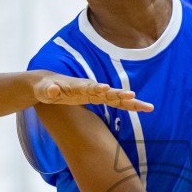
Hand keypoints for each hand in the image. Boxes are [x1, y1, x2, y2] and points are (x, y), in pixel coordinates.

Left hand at [34, 73, 153, 112]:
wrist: (48, 83)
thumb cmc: (45, 87)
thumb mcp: (43, 89)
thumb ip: (48, 90)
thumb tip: (50, 90)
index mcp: (78, 85)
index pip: (90, 88)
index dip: (99, 89)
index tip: (108, 90)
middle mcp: (91, 87)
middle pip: (109, 92)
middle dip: (122, 95)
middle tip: (134, 97)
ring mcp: (96, 92)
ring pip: (117, 98)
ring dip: (131, 102)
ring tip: (148, 106)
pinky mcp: (97, 97)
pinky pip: (116, 102)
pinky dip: (127, 105)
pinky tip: (140, 107)